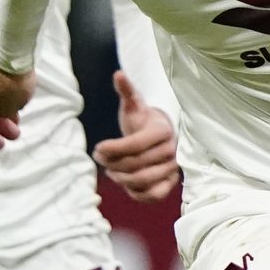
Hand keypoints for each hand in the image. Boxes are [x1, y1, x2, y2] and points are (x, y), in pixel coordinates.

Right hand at [0, 50, 35, 150]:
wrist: (13, 49)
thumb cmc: (10, 83)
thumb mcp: (10, 107)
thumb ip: (5, 117)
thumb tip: (7, 116)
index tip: (1, 144)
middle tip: (15, 133)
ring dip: (0, 109)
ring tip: (18, 117)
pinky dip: (0, 94)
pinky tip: (16, 98)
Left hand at [93, 69, 179, 202]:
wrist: (161, 134)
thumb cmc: (143, 119)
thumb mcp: (134, 105)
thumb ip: (126, 91)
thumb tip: (118, 74)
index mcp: (163, 130)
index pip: (135, 144)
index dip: (113, 149)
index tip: (97, 148)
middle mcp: (172, 151)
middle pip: (136, 164)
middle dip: (112, 164)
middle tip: (100, 159)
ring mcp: (173, 169)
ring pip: (143, 180)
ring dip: (121, 178)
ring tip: (111, 171)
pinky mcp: (171, 184)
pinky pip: (154, 195)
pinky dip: (136, 194)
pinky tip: (124, 184)